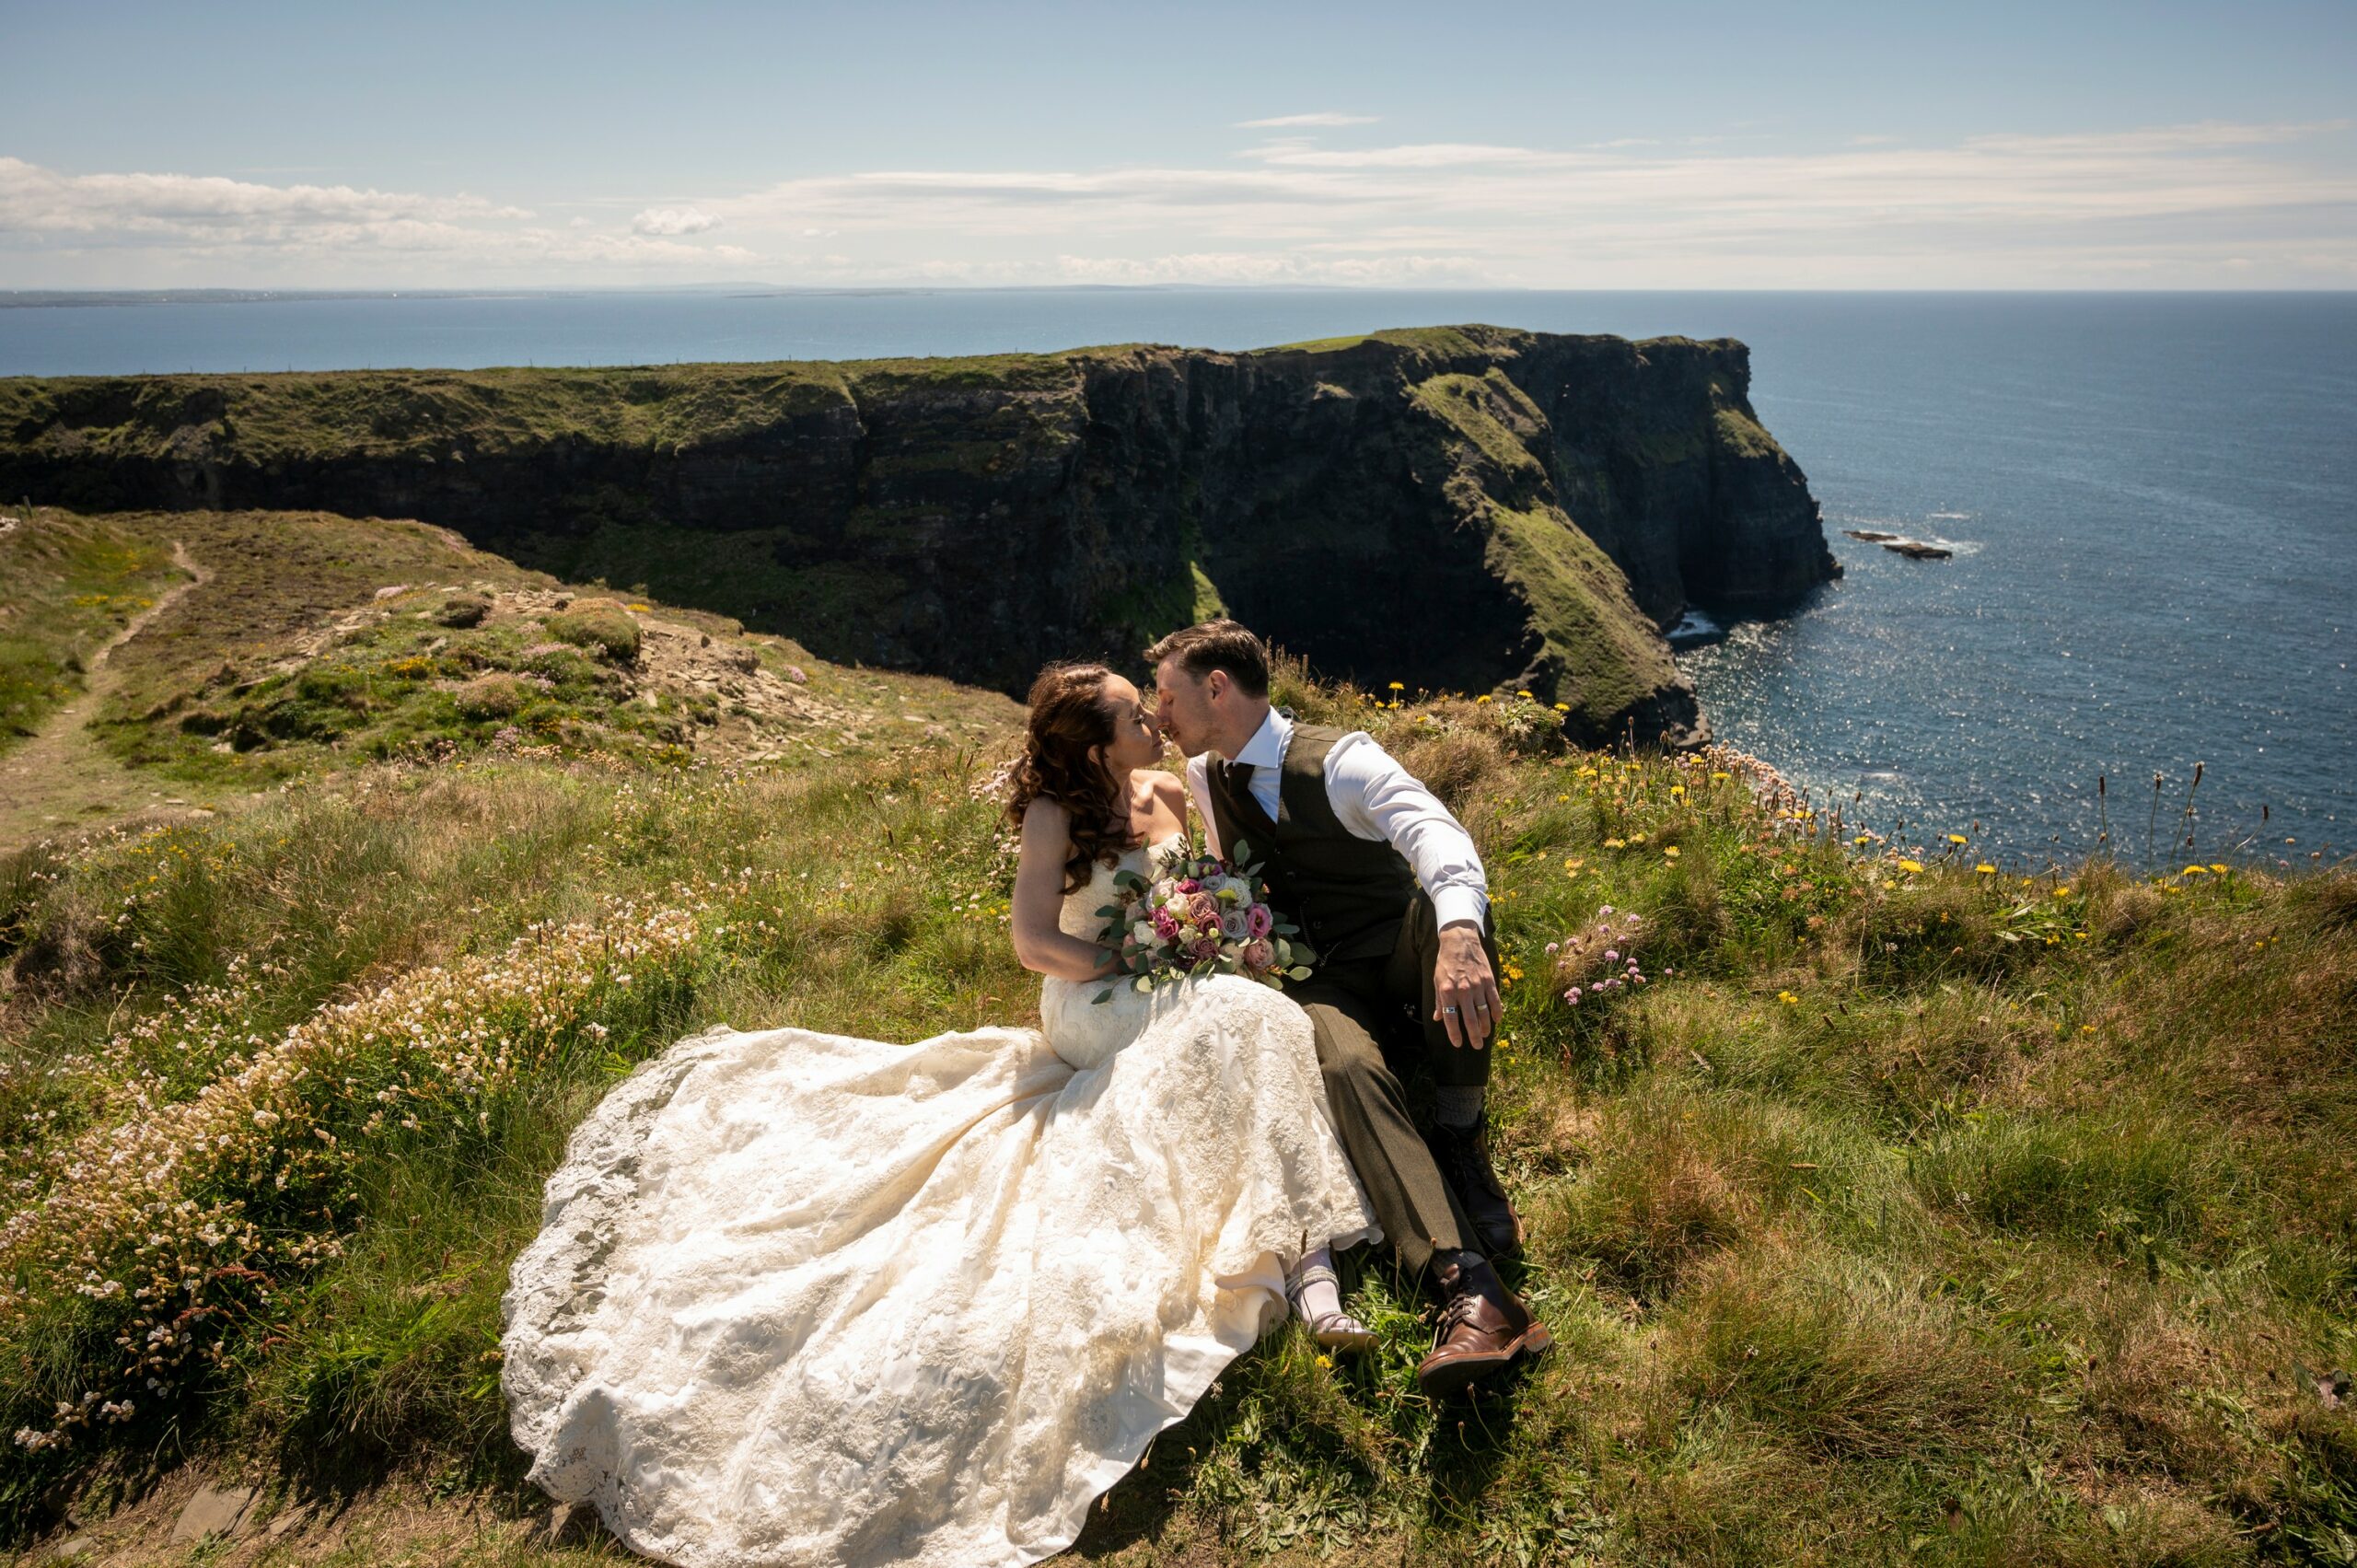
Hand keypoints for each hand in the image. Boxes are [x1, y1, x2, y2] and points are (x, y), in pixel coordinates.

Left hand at [1433, 922, 1501, 1048]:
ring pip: (1484, 1013)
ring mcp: (1477, 985)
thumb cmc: (1445, 962)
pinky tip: (1496, 1020)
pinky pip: (1495, 1000)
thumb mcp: (1437, 981)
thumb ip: (1439, 1001)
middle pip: (1470, 1019)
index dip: (1454, 1034)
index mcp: (1447, 991)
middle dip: (1474, 1036)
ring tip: (1485, 1035)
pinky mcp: (1488, 980)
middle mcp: (1463, 990)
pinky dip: (1497, 1012)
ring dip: (1485, 1027)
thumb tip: (1438, 1018)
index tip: (1458, 1044)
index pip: (1451, 1018)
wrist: (1459, 941)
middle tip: (1477, 1046)